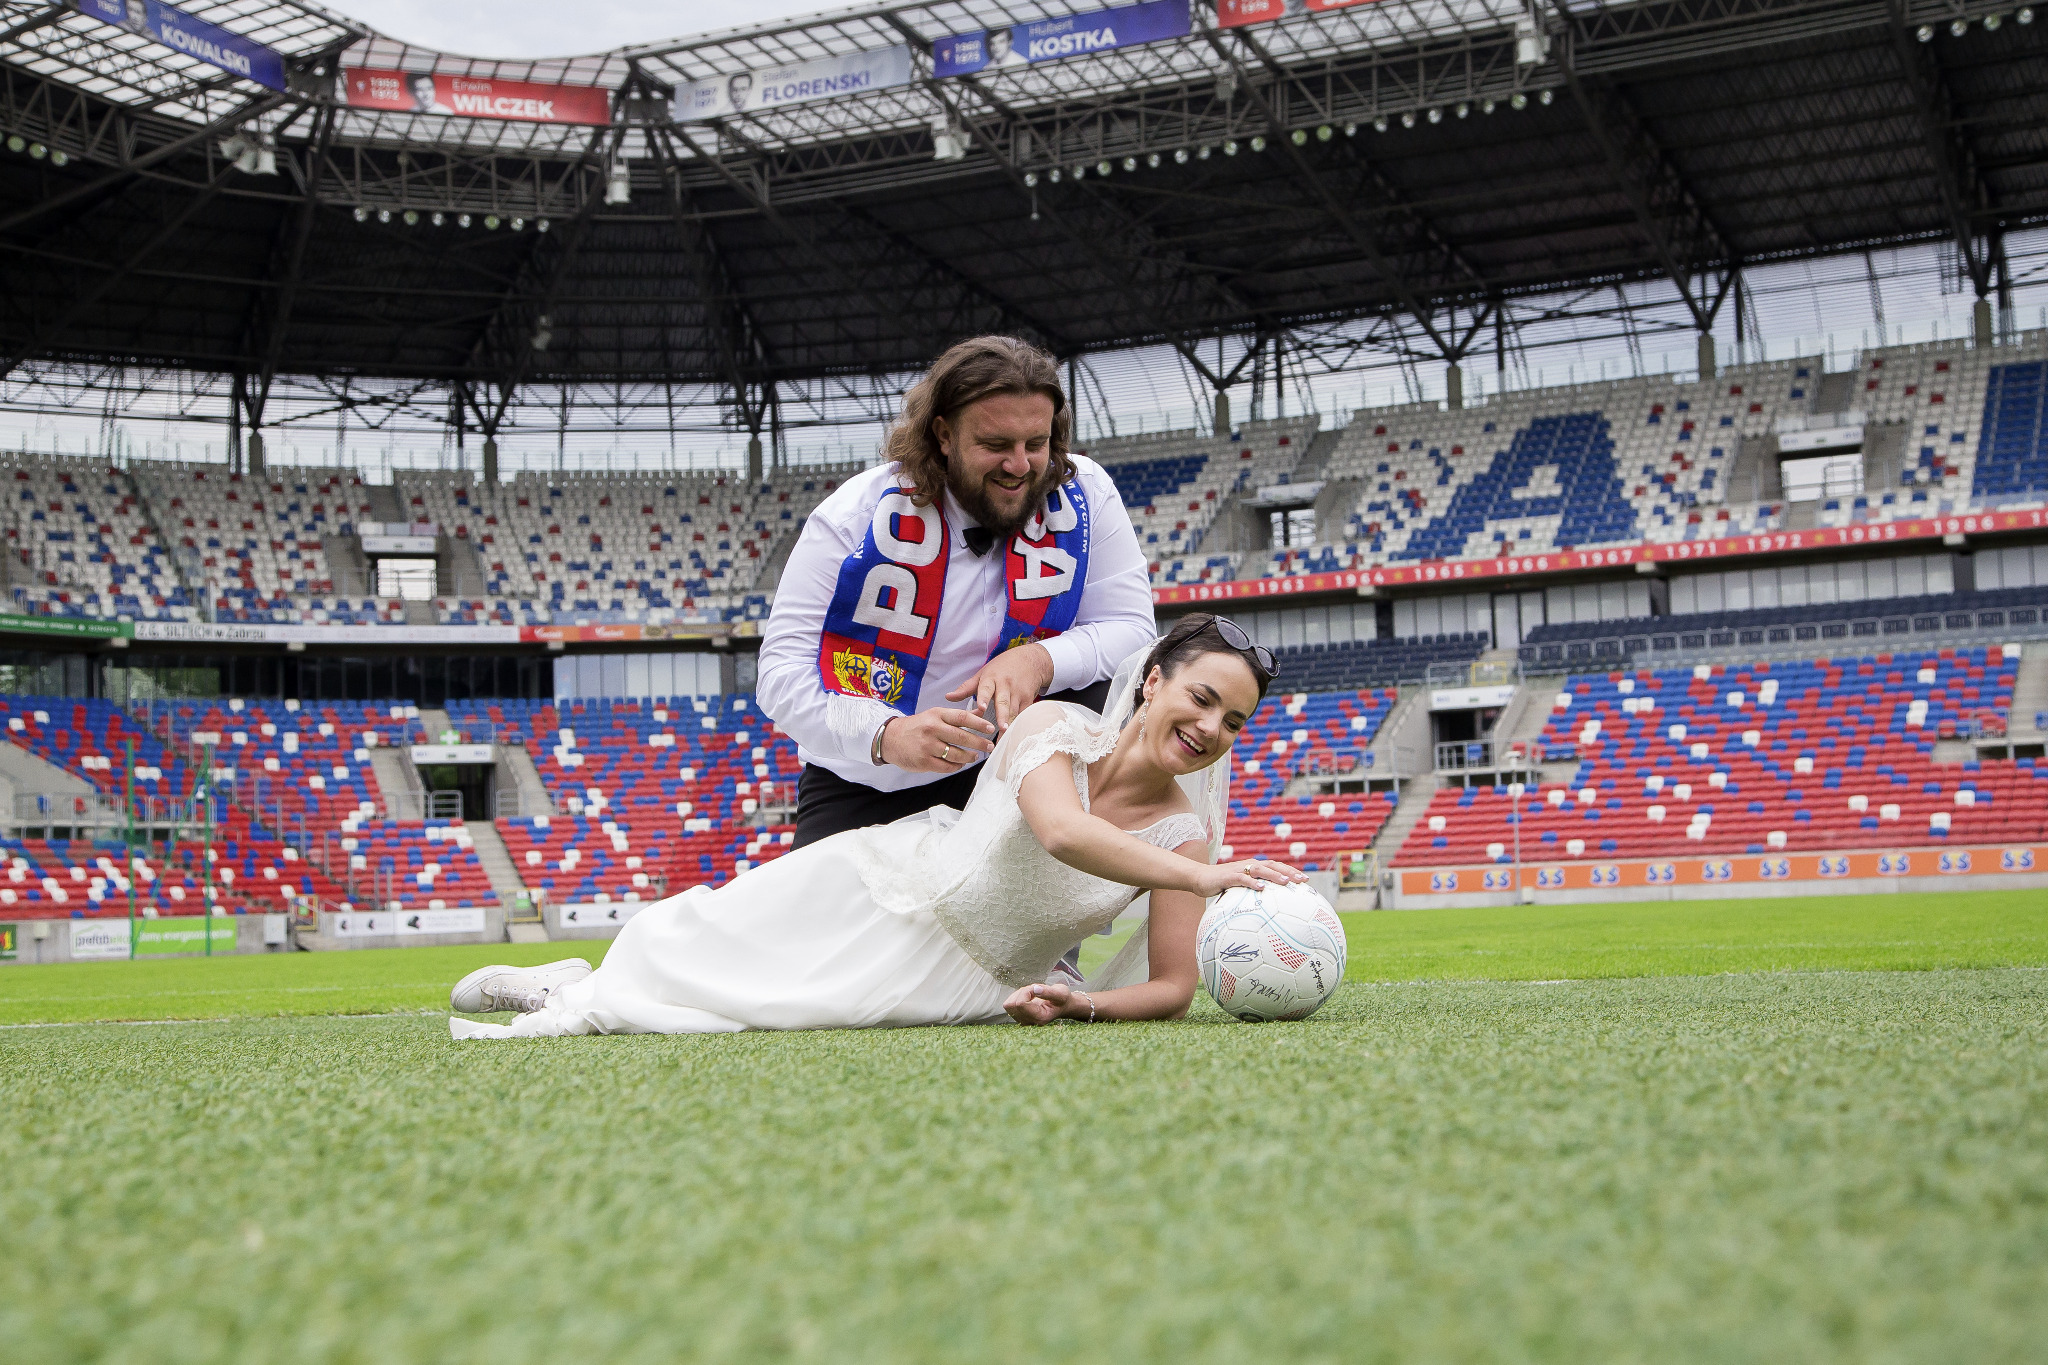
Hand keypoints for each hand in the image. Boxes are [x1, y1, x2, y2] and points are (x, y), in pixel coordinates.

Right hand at [879, 706, 997, 774]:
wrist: (891, 738)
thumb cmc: (917, 726)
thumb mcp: (935, 715)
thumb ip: (957, 716)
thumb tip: (980, 712)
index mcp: (937, 715)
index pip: (962, 717)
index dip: (979, 723)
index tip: (991, 728)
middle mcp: (932, 729)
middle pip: (961, 736)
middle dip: (979, 742)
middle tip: (990, 746)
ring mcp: (927, 746)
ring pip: (955, 754)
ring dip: (969, 757)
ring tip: (975, 756)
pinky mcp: (924, 761)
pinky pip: (946, 766)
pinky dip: (956, 766)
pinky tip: (960, 764)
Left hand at [945, 641, 1054, 733]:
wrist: (1031, 660)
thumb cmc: (1003, 666)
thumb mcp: (983, 673)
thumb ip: (966, 687)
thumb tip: (948, 697)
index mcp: (992, 678)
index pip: (986, 688)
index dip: (983, 698)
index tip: (981, 708)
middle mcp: (1006, 686)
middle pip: (1003, 703)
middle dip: (1002, 716)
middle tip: (1001, 728)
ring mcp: (1019, 693)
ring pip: (1014, 711)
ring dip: (1010, 725)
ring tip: (1006, 738)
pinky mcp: (1028, 700)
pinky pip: (1023, 714)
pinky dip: (1019, 725)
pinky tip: (1016, 736)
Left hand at [1003, 981, 1075, 1024]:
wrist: (1062, 1006)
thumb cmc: (1062, 1000)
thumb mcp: (1060, 993)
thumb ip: (1048, 992)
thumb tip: (1035, 989)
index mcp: (1040, 1018)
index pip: (1020, 1004)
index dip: (1026, 992)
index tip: (1037, 989)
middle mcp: (1029, 1022)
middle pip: (1012, 1004)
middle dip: (1023, 992)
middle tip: (1036, 991)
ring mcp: (1022, 1021)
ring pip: (1009, 1004)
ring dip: (1019, 994)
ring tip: (1033, 994)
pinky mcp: (1018, 1017)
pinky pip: (1009, 1004)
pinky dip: (1017, 997)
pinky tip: (1028, 998)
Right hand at [1191, 858, 1309, 898]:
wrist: (1199, 878)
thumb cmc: (1220, 885)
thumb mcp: (1239, 890)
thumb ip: (1252, 895)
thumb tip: (1267, 912)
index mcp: (1254, 867)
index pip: (1276, 866)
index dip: (1290, 871)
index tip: (1305, 880)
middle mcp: (1249, 865)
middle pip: (1272, 865)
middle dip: (1288, 871)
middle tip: (1303, 880)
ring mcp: (1239, 869)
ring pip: (1260, 869)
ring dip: (1273, 874)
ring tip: (1285, 881)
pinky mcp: (1228, 876)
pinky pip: (1242, 878)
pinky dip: (1252, 883)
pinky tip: (1261, 889)